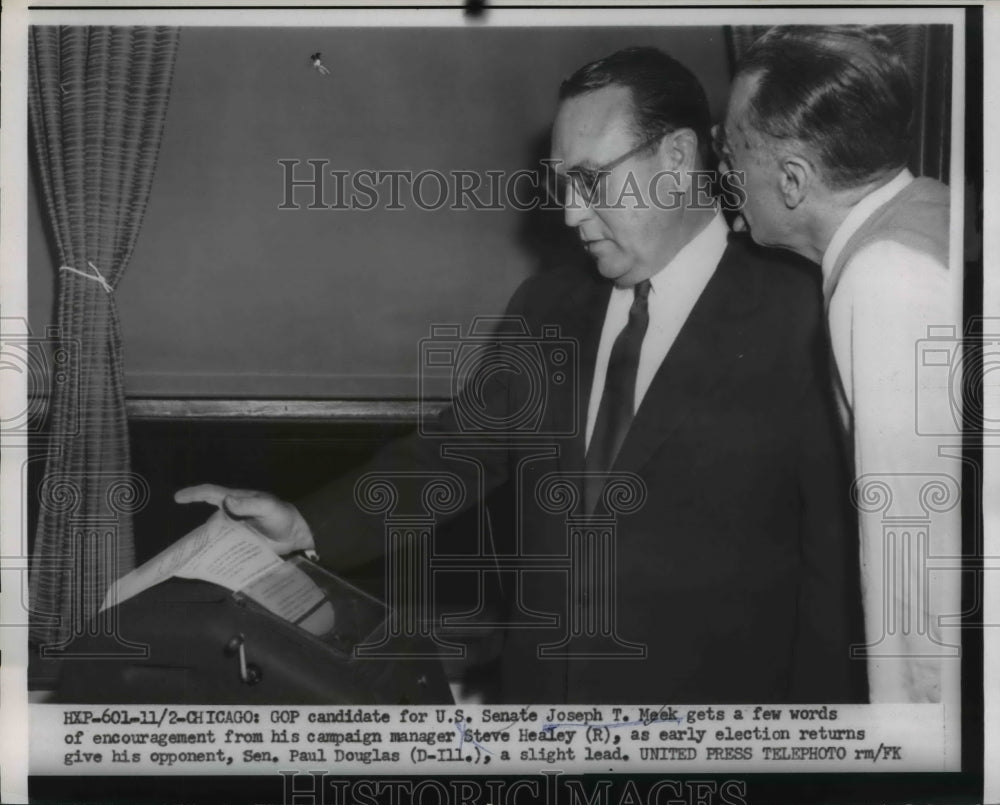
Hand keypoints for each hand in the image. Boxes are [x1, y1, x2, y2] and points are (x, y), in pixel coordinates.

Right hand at [174, 484, 314, 555]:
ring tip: (190, 560)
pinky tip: (209, 566)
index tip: (177, 497)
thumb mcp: (268, 507)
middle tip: (181, 547)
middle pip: (208, 521)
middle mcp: (232, 515)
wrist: (296, 533)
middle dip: (195, 532)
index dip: (194, 494)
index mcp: (237, 501)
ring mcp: (236, 530)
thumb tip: (227, 500)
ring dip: (204, 546)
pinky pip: (225, 548)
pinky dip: (216, 555)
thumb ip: (249, 504)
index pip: (211, 494)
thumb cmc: (282, 515)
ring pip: (215, 537)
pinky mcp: (241, 543)